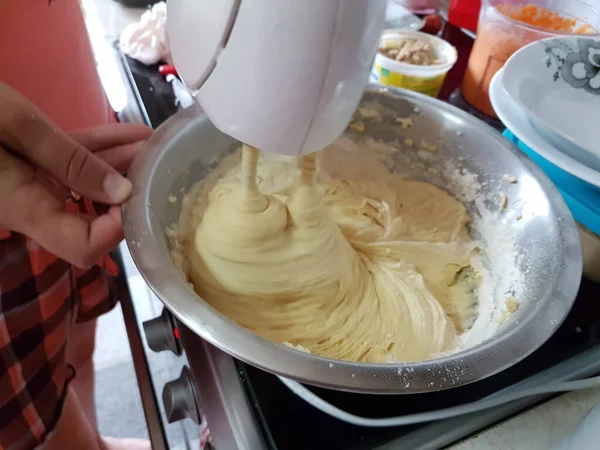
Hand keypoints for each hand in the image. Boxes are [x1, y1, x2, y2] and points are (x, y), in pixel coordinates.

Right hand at [0, 82, 151, 267]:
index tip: (138, 200)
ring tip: (155, 144)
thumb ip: (70, 161)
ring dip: (121, 163)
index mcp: (25, 206)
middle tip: (159, 165)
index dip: (115, 232)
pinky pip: (72, 161)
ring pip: (88, 182)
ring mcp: (33, 183)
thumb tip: (124, 193)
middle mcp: (33, 203)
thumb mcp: (15, 127)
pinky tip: (132, 132)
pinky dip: (99, 148)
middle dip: (129, 190)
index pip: (83, 246)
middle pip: (94, 214)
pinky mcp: (31, 161)